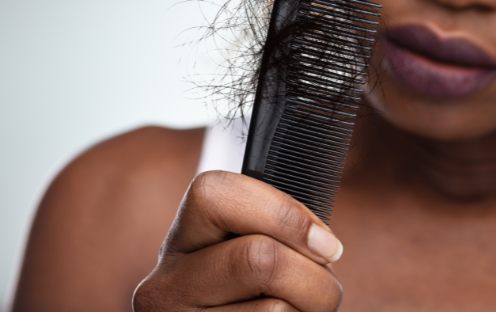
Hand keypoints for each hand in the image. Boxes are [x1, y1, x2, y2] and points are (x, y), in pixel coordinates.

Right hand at [133, 171, 343, 311]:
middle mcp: (166, 285)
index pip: (219, 195)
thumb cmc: (257, 292)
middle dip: (314, 275)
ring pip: (274, 309)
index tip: (327, 244)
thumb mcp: (254, 248)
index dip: (286, 214)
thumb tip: (324, 244)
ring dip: (311, 309)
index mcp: (182, 239)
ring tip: (307, 310)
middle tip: (328, 289)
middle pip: (257, 257)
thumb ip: (277, 231)